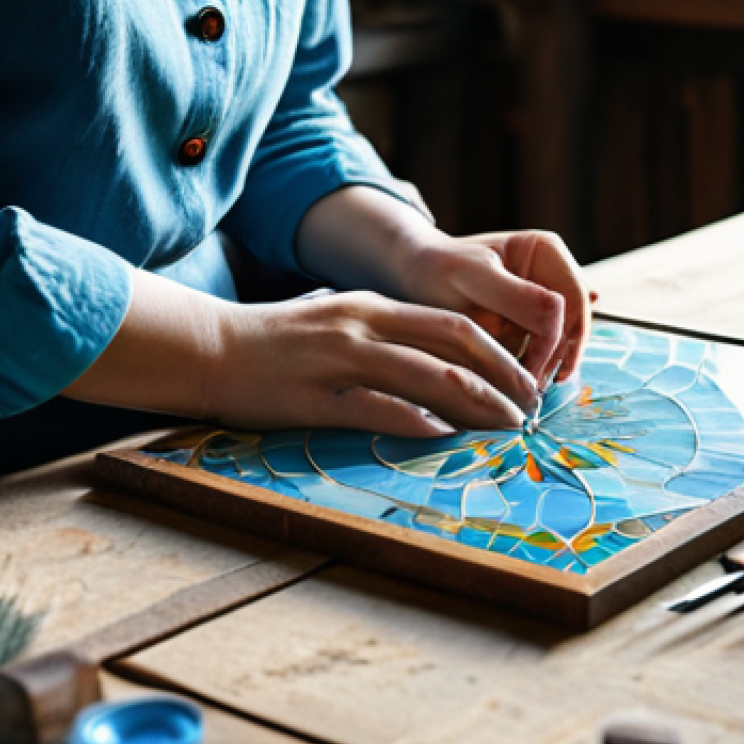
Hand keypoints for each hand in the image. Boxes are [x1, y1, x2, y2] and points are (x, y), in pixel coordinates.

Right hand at [208, 290, 538, 435]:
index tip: (526, 379)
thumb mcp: (338, 320)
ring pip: (428, 377)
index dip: (500, 352)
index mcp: (373, 307)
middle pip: (455, 346)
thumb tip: (434, 356)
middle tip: (532, 407)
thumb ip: (384, 331)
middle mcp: (364, 326)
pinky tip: (446, 437)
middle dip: (503, 377)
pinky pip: (376, 409)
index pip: (455, 324)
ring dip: (477, 404)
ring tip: (506, 427)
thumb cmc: (278, 339)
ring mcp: (340, 360)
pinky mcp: (314, 398)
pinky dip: (418, 423)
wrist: (211, 347)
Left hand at [401, 230, 593, 384]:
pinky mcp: (532, 325)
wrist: (416, 276)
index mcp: (546, 251)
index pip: (572, 301)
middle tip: (532, 390)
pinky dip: (536, 367)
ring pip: (564, 341)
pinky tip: (521, 381)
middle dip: (557, 357)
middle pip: (574, 323)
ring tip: (526, 391)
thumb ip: (518, 295)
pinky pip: (546, 350)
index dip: (556, 339)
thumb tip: (559, 313)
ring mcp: (546, 302)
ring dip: (549, 367)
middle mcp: (553, 275)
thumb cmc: (440, 268)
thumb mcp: (474, 278)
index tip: (531, 372)